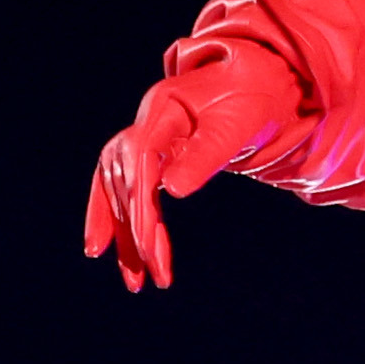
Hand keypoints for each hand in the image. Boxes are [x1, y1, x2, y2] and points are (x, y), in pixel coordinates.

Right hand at [81, 46, 303, 292]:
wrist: (258, 81)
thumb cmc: (252, 100)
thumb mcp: (238, 125)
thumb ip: (207, 154)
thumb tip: (173, 190)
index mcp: (166, 106)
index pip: (142, 156)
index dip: (141, 201)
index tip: (150, 244)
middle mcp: (146, 121)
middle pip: (127, 178)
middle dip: (135, 229)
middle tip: (151, 274)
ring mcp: (143, 136)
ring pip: (120, 190)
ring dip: (125, 234)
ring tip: (137, 282)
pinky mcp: (149, 153)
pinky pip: (121, 188)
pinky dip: (111, 218)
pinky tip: (105, 251)